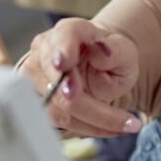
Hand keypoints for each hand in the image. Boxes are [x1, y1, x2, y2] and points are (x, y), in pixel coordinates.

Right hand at [21, 18, 141, 136]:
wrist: (98, 66)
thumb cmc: (110, 57)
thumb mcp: (124, 51)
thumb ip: (115, 51)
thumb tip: (103, 50)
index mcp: (69, 32)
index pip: (62, 38)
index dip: (61, 51)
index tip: (63, 64)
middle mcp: (45, 51)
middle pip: (57, 83)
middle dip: (83, 104)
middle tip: (120, 119)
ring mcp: (34, 76)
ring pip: (57, 109)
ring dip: (94, 123)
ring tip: (127, 125)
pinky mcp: (34, 101)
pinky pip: (57, 122)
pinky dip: (86, 128)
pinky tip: (109, 128)